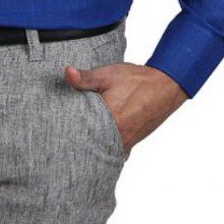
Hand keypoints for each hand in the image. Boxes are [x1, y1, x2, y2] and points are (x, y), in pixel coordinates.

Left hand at [64, 61, 189, 155]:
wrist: (165, 86)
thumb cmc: (136, 80)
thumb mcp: (108, 75)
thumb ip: (86, 77)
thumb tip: (67, 72)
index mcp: (110, 123)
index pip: (83, 138)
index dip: (70, 138)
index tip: (58, 139)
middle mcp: (119, 137)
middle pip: (93, 148)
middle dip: (79, 146)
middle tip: (62, 145)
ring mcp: (127, 142)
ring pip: (104, 151)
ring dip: (92, 148)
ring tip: (76, 146)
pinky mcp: (132, 141)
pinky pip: (115, 150)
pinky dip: (105, 147)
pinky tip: (97, 144)